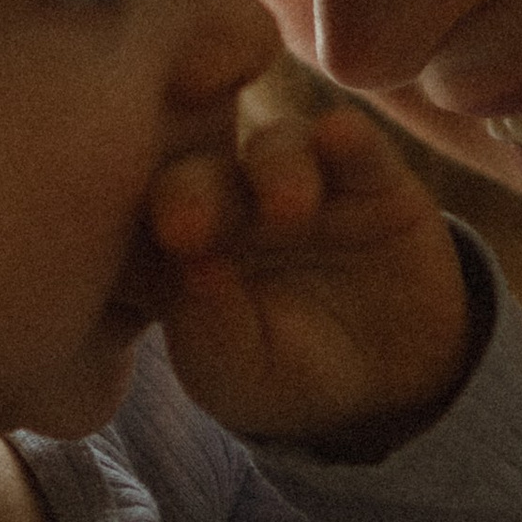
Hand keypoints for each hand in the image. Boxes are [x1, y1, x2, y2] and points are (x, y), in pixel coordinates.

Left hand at [148, 102, 469, 450]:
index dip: (127, 228)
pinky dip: (347, 136)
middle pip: (199, 176)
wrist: (393, 385)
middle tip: (186, 226)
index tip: (136, 253)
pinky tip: (340, 137)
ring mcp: (297, 180)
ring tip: (291, 210)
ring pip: (275, 148)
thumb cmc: (292, 381)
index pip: (141, 226)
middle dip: (191, 193)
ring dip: (276, 167)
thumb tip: (192, 270)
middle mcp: (231, 202)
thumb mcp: (243, 380)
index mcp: (179, 252)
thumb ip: (210, 334)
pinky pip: (355, 145)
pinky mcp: (367, 173)